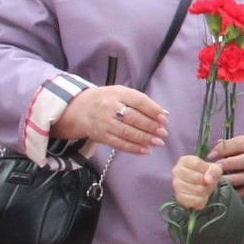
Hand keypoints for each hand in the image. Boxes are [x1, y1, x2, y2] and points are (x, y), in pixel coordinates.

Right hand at [51, 85, 167, 154]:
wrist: (79, 108)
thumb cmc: (107, 100)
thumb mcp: (122, 94)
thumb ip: (142, 102)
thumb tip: (164, 114)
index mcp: (117, 93)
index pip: (138, 100)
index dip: (152, 110)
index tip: (164, 118)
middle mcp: (109, 107)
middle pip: (133, 118)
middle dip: (150, 126)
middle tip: (163, 132)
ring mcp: (104, 122)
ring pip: (126, 132)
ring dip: (144, 138)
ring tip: (158, 142)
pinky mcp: (101, 136)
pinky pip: (118, 143)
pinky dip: (133, 148)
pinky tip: (145, 150)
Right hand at [171, 155, 218, 210]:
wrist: (203, 188)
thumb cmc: (207, 175)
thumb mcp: (214, 168)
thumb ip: (214, 170)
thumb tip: (207, 180)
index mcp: (184, 160)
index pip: (197, 164)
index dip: (206, 170)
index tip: (207, 172)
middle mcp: (176, 171)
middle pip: (197, 177)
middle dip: (206, 182)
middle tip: (205, 183)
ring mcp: (176, 185)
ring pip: (197, 190)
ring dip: (204, 191)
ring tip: (203, 189)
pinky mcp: (178, 197)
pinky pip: (195, 200)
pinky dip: (201, 200)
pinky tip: (199, 197)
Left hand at [211, 133, 243, 192]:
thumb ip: (232, 144)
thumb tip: (213, 152)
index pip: (240, 144)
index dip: (224, 149)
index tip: (211, 155)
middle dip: (228, 165)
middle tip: (213, 168)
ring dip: (230, 179)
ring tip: (217, 181)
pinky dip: (236, 192)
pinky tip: (225, 191)